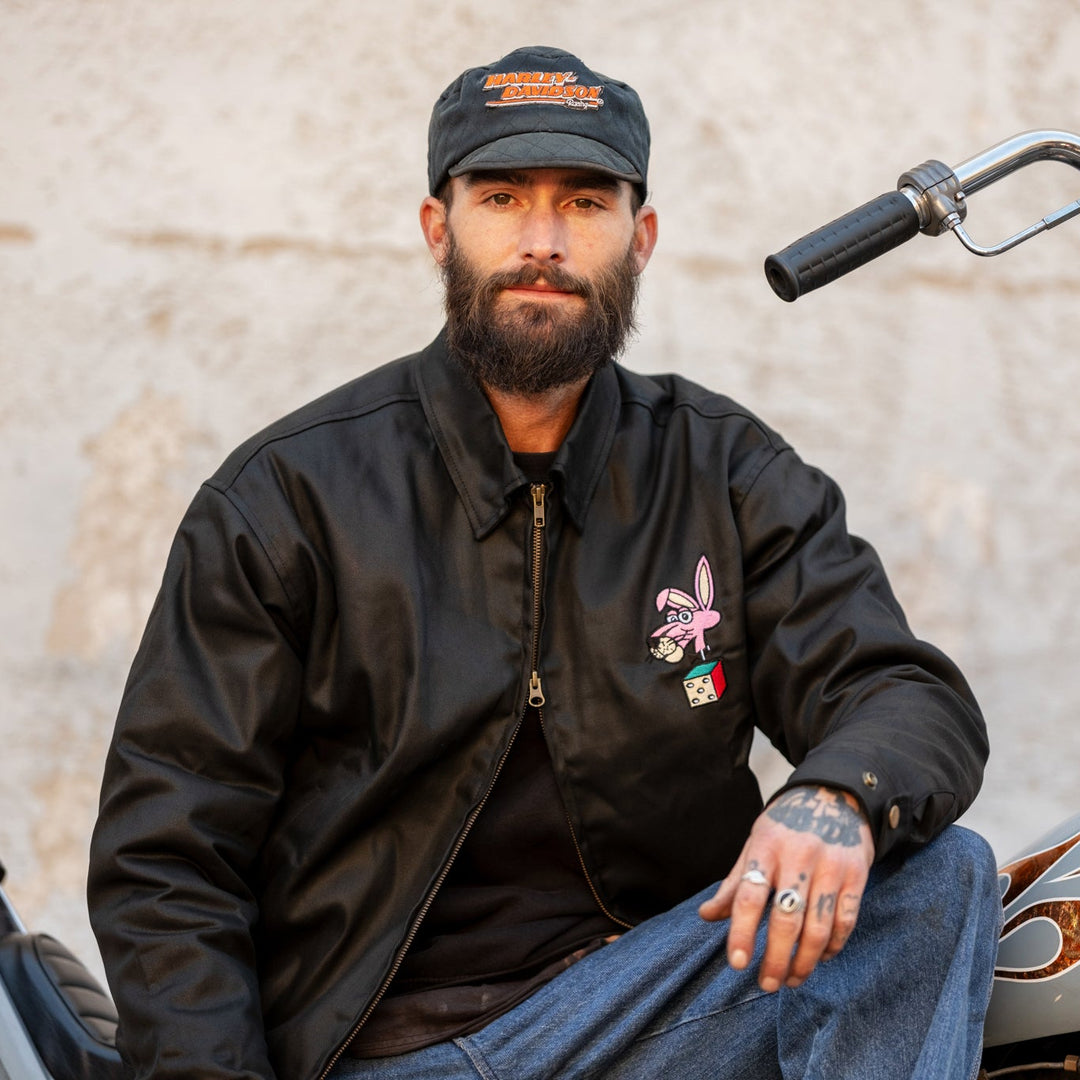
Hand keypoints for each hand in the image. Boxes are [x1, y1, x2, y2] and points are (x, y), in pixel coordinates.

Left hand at [698, 785, 873, 991]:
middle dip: (775, 958)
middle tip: (766, 984)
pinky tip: (820, 958)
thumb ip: (734, 883)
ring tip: (791, 979)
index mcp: (766, 847)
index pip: (749, 895)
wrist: (834, 795)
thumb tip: (705, 916)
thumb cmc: (786, 826)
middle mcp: (799, 856)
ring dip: (804, 962)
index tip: (737, 963)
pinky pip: (845, 921)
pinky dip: (832, 947)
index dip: (741, 932)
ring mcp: (830, 867)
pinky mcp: (856, 876)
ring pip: (817, 927)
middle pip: (786, 918)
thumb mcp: (755, 844)